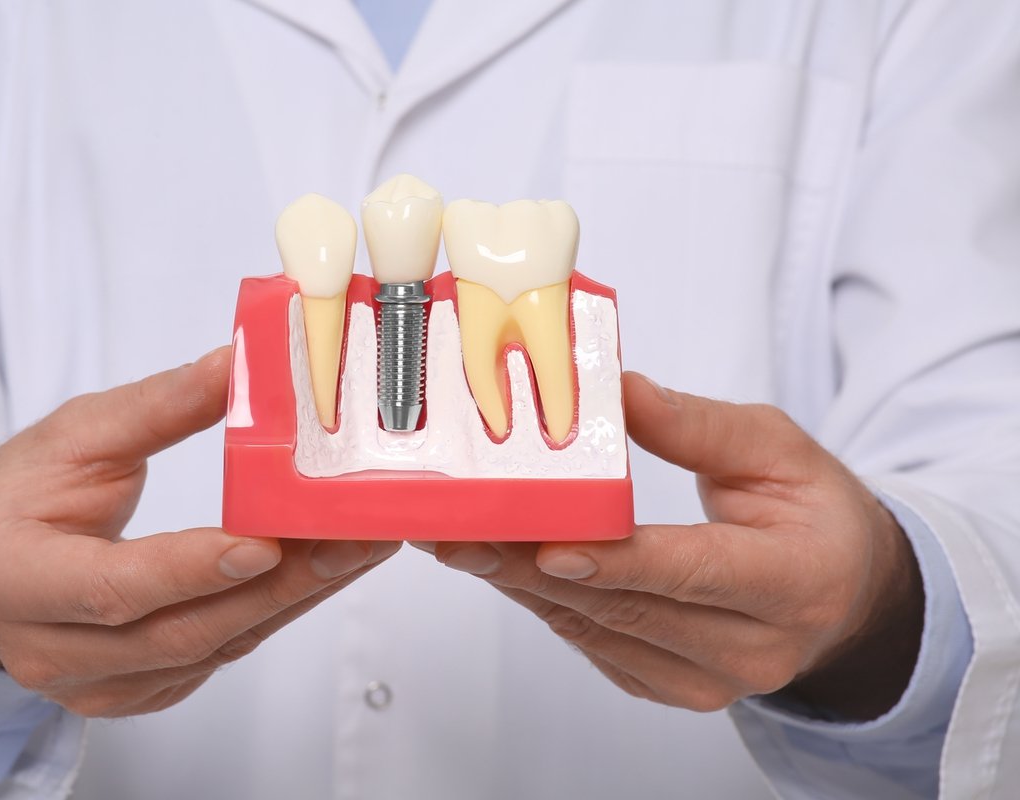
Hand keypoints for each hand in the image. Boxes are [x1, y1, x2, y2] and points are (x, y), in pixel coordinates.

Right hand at [0, 346, 398, 717]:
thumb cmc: (16, 496)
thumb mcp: (73, 435)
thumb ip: (156, 408)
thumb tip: (237, 366)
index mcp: (17, 582)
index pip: (114, 587)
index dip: (192, 568)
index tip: (267, 542)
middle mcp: (52, 652)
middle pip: (181, 632)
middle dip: (278, 586)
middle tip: (353, 539)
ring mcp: (98, 686)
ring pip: (210, 650)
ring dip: (291, 600)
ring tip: (355, 550)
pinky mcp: (136, 693)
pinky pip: (214, 660)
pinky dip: (268, 614)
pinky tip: (314, 577)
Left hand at [420, 372, 922, 718]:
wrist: (842, 590)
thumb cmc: (811, 512)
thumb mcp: (777, 448)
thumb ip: (698, 425)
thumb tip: (619, 391)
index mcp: (795, 580)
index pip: (697, 572)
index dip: (619, 561)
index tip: (549, 545)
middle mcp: (754, 647)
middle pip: (629, 608)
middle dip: (535, 568)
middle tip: (465, 530)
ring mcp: (710, 682)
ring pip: (598, 632)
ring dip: (524, 586)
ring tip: (464, 541)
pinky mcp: (669, 687)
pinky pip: (593, 646)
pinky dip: (546, 603)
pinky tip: (506, 566)